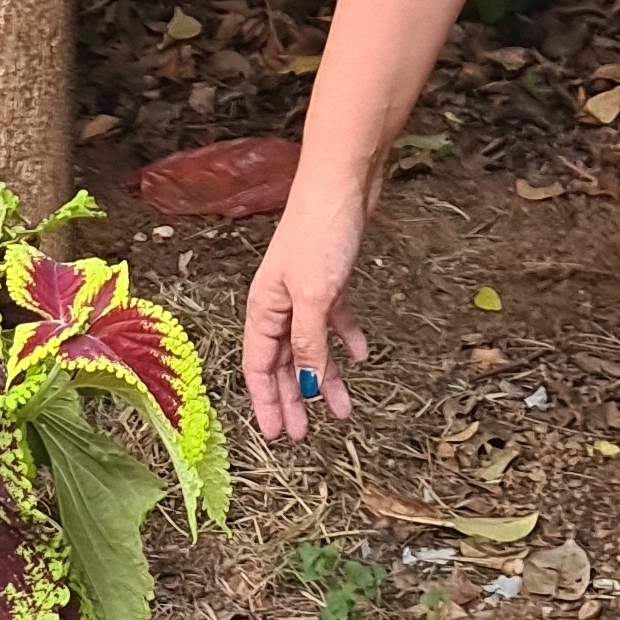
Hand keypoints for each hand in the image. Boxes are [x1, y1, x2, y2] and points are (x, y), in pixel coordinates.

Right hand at [244, 167, 374, 441]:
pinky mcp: (330, 280)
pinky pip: (334, 321)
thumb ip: (308, 342)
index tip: (276, 435)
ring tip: (344, 409)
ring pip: (312, 346)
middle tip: (303, 435)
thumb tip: (307, 384)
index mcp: (264, 309)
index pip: (258, 367)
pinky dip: (345, 340)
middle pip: (283, 363)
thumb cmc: (319, 233)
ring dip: (327, 377)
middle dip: (295, 400)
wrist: (342, 184)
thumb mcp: (314, 297)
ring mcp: (305, 292)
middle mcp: (280, 304)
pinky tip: (361, 355)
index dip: (267, 403)